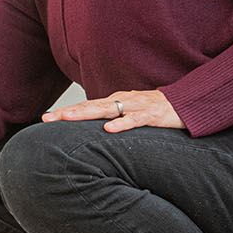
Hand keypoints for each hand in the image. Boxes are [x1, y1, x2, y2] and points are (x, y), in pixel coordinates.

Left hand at [40, 90, 183, 132]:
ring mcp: (136, 107)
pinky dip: (122, 124)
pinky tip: (109, 129)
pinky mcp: (152, 115)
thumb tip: (95, 131)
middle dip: (68, 113)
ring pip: (107, 110)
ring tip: (67, 118)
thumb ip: (114, 118)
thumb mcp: (131, 113)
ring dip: (86, 114)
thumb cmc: (156, 109)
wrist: (187, 103)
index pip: (87, 106)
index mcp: (116, 101)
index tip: (45, 119)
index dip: (67, 112)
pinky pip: (135, 120)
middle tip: (47, 119)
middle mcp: (122, 101)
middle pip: (90, 106)